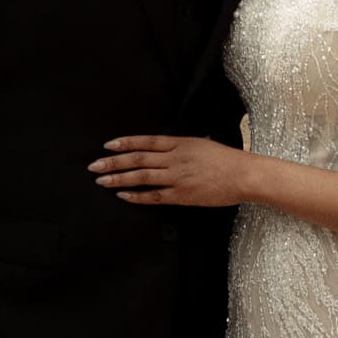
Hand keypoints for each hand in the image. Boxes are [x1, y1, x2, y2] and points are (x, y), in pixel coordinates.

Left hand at [92, 132, 249, 209]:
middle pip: (138, 159)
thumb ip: (182, 146)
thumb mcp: (202, 143)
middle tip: (94, 165)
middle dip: (113, 162)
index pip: (146, 141)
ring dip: (119, 178)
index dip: (125, 143)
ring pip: (141, 177)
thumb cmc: (226, 159)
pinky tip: (122, 195)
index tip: (108, 145)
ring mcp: (177, 177)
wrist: (243, 175)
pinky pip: (154, 196)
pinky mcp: (182, 195)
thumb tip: (168, 146)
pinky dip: (136, 195)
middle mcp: (175, 158)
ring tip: (101, 180)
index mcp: (180, 143)